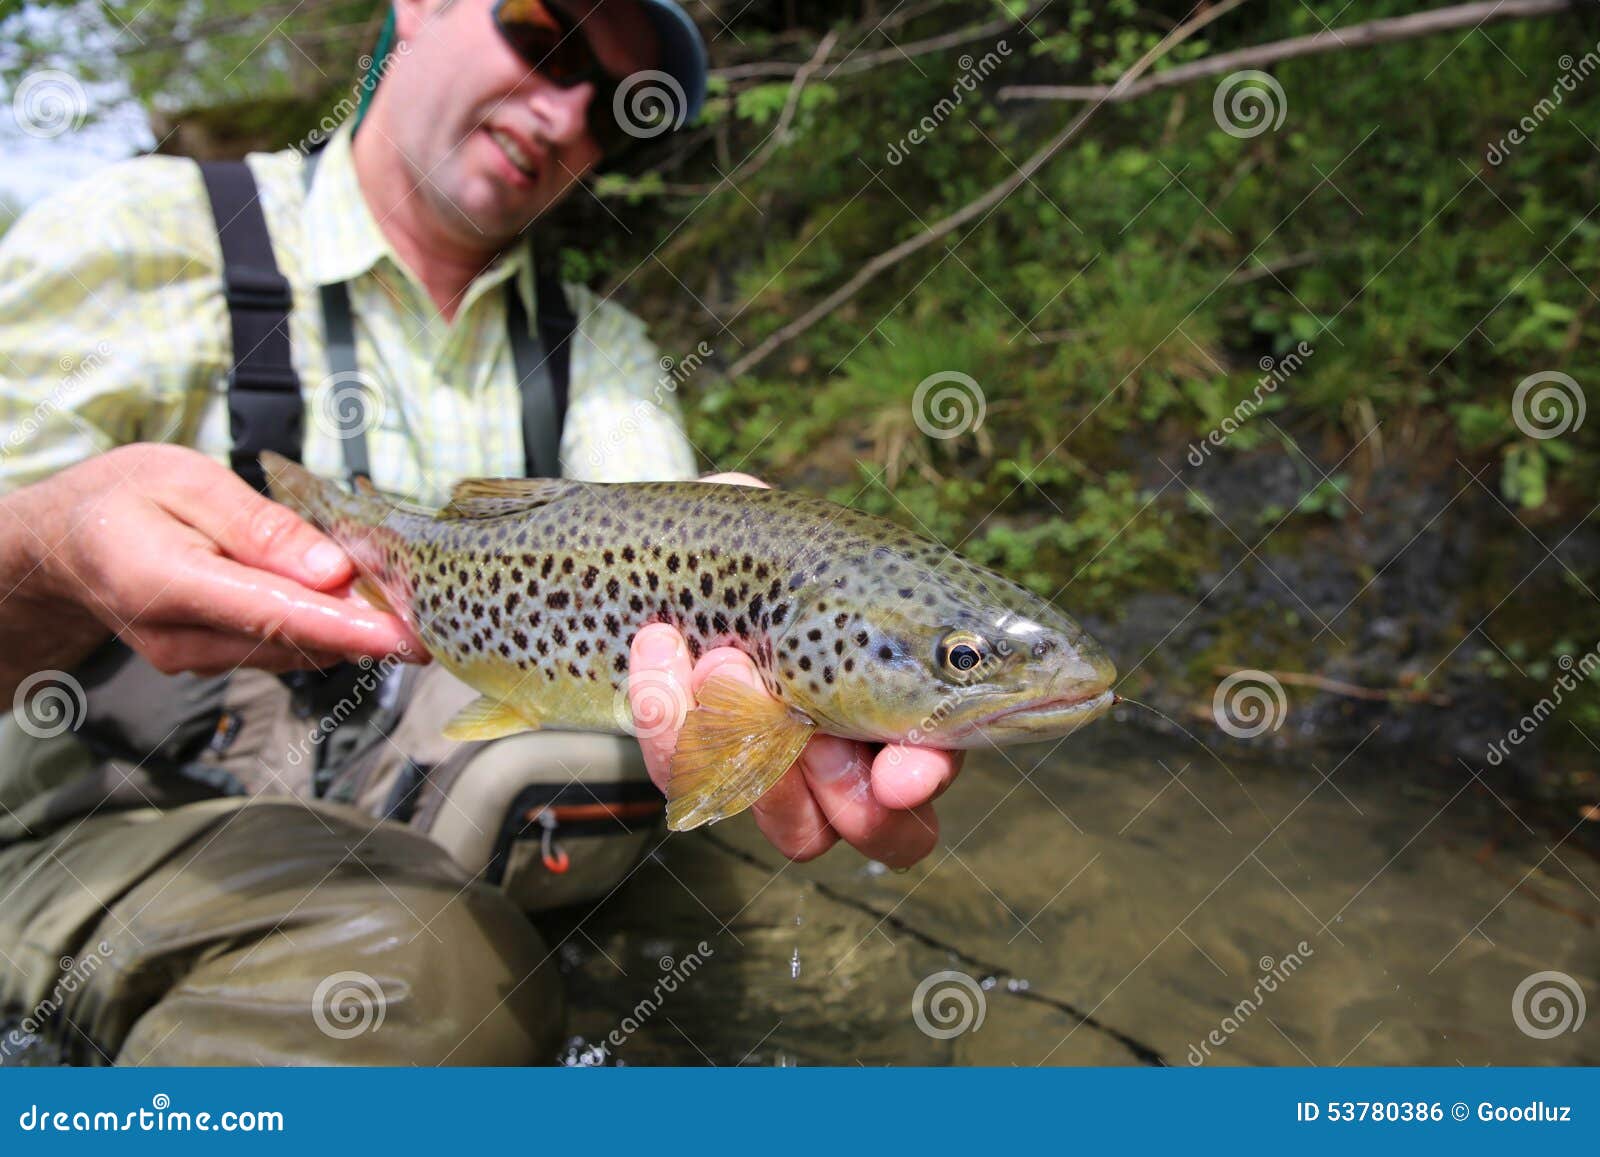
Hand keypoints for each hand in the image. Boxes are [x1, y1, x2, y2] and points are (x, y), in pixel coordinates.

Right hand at [3, 443, 422, 681]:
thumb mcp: (185, 481)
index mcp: (164, 582)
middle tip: (428, 603)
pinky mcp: (209, 661)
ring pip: (293, 648)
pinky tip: (349, 601)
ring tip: (396, 594)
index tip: (404, 637)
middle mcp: (179, 637)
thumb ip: (260, 528)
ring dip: (349, 626)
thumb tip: (333, 569)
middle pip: (294, 637)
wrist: (62, 544)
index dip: (346, 627)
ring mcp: (193, 659)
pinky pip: (278, 647)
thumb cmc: (121, 499)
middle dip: (366, 623)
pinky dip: (320, 627)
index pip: (272, 613)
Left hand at [626, 469, 962, 865]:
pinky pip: (698, 789)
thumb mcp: (778, 523)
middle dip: (846, 790)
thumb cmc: (738, 547)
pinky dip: (676, 725)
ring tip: (719, 665)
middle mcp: (856, 752)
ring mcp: (786, 778)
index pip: (938, 761)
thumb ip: (802, 533)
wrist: (644, 577)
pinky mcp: (709, 779)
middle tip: (805, 724)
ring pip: (800, 834)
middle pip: (890, 832)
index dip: (927, 775)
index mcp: (904, 689)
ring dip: (756, 757)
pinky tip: (657, 655)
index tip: (899, 775)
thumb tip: (791, 524)